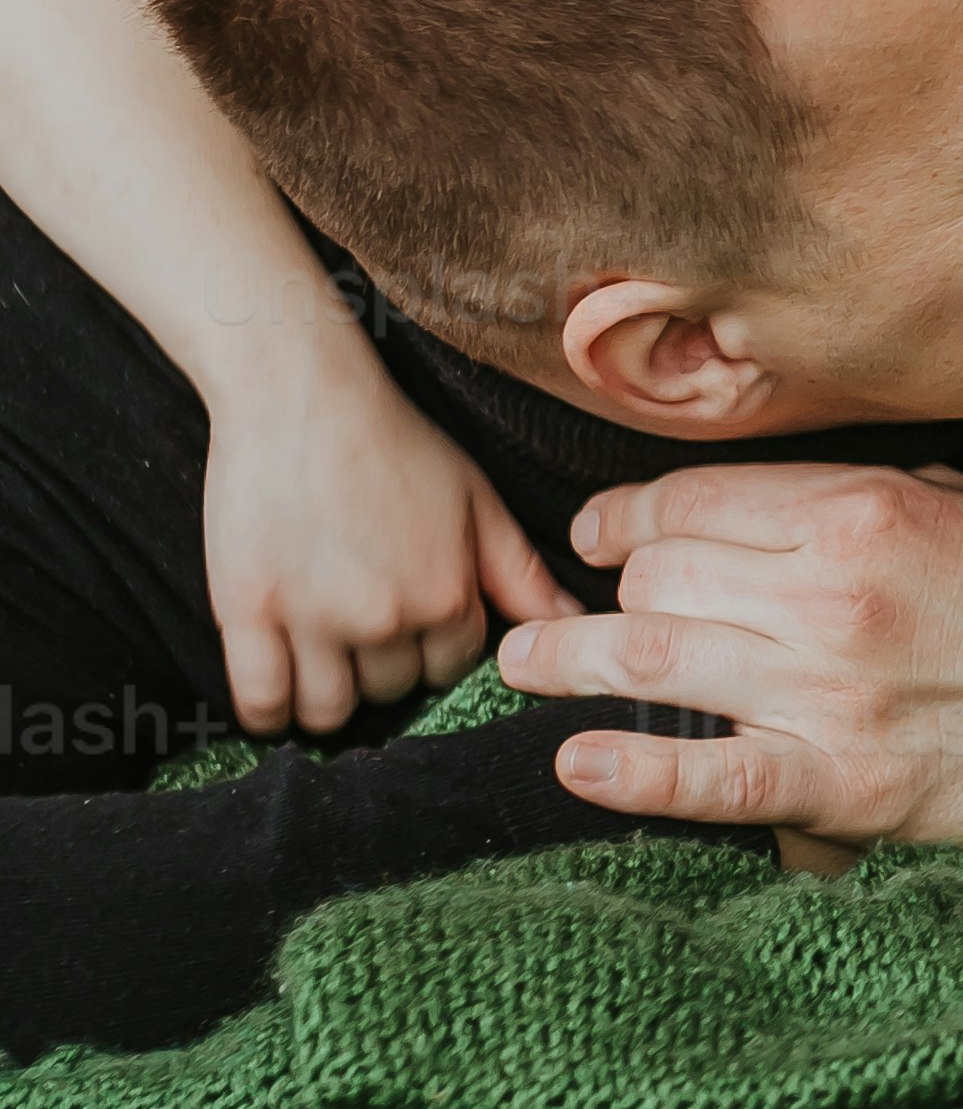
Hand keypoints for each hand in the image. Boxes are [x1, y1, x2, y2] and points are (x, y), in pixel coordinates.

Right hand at [199, 351, 562, 740]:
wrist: (297, 392)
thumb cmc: (393, 440)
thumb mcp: (474, 500)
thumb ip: (520, 573)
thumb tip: (570, 624)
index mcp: (447, 594)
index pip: (451, 669)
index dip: (433, 648)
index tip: (411, 621)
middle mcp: (386, 617)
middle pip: (392, 691)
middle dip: (384, 668)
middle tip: (361, 626)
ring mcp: (313, 618)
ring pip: (329, 709)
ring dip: (329, 698)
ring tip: (322, 664)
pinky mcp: (246, 611)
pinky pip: (262, 701)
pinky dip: (269, 716)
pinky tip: (277, 704)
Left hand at [496, 463, 962, 852]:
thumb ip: (855, 501)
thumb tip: (750, 513)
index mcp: (862, 509)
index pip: (690, 503)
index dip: (623, 521)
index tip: (600, 541)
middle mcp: (833, 590)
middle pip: (657, 579)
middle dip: (609, 595)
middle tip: (573, 613)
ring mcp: (832, 689)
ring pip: (650, 661)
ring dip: (567, 667)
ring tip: (526, 668)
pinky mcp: (846, 783)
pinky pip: (709, 776)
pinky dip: (631, 773)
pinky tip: (577, 762)